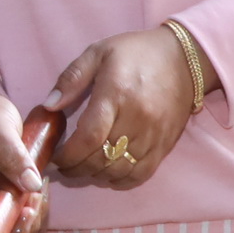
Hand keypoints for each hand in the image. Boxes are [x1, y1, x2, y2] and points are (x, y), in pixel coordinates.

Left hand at [44, 28, 202, 191]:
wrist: (185, 59)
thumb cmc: (137, 53)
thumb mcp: (98, 52)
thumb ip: (71, 78)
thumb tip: (48, 106)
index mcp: (116, 94)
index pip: (89, 137)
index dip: (68, 155)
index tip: (55, 157)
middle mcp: (137, 119)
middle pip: (101, 158)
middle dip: (77, 168)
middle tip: (64, 165)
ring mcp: (153, 135)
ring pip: (119, 170)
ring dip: (96, 175)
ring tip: (84, 168)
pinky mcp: (165, 145)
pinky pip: (141, 174)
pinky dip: (121, 180)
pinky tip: (108, 173)